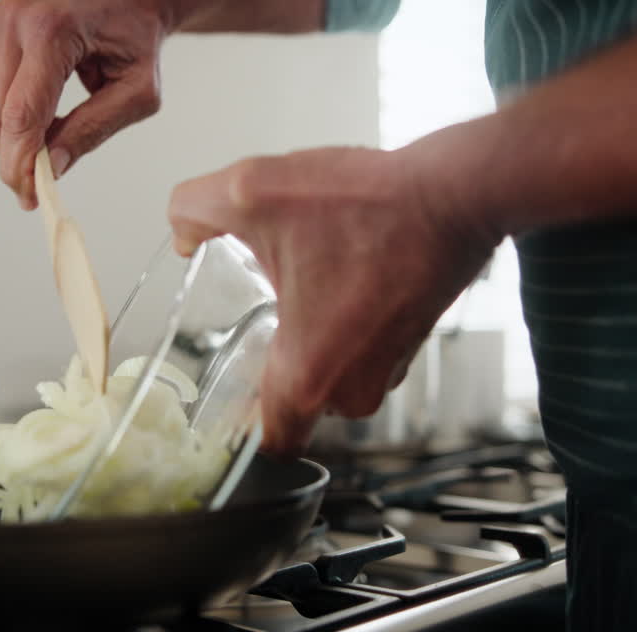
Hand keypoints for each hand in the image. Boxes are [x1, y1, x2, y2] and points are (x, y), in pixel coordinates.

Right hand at [0, 0, 168, 209]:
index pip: (22, 112)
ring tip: (50, 145)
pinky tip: (41, 119)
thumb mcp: (137, 92)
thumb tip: (52, 168)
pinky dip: (9, 116)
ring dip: (11, 138)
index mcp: (53, 30)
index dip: (21, 162)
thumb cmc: (140, 37)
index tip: (31, 197)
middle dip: (15, 158)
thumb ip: (94, 129)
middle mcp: (15, 20)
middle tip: (41, 186)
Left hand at [167, 144, 500, 455]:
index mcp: (309, 376)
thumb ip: (192, 208)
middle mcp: (354, 388)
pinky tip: (334, 274)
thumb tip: (183, 233)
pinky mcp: (412, 341)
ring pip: (331, 374)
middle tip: (250, 323)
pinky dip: (346, 321)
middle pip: (296, 404)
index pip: (269, 444)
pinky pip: (362, 349)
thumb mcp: (251, 191)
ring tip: (295, 287)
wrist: (453, 192)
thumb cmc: (368, 205)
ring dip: (312, 339)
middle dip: (272, 365)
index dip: (241, 427)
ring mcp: (390, 368)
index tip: (225, 394)